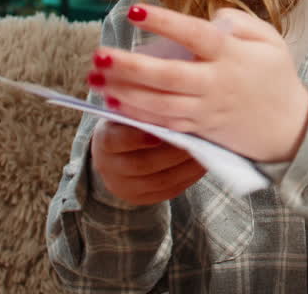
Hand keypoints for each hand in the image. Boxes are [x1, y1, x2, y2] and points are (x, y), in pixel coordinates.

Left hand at [88, 4, 307, 161]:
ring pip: (159, 104)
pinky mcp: (199, 130)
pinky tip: (114, 103)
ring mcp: (205, 110)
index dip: (164, 22)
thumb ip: (241, 23)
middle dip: (129, 66)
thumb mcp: (271, 40)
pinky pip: (163, 123)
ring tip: (95, 78)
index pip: (194, 35)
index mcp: (232, 56)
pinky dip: (137, 115)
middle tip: (98, 54)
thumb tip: (212, 17)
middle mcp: (215, 84)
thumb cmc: (277, 78)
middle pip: (167, 76)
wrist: (290, 129)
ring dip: (124, 92)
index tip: (134, 11)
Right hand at [91, 122, 205, 205]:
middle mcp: (110, 167)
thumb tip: (172, 109)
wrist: (118, 151)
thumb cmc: (130, 122)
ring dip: (185, 166)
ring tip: (204, 149)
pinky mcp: (143, 198)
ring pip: (160, 181)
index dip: (137, 138)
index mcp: (104, 140)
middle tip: (196, 137)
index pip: (115, 141)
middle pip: (142, 164)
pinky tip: (202, 162)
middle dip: (173, 152)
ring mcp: (125, 186)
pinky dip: (189, 177)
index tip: (159, 132)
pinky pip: (169, 191)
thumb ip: (144, 111)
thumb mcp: (130, 111)